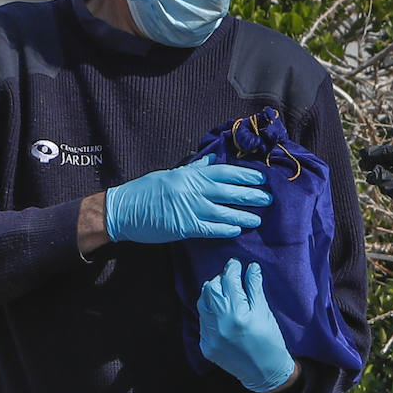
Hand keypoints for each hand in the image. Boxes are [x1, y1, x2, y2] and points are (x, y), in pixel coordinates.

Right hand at [106, 154, 270, 243]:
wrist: (123, 210)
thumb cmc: (145, 191)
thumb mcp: (171, 174)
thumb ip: (194, 170)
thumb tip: (212, 161)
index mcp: (190, 175)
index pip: (224, 172)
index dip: (245, 175)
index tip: (261, 178)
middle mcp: (192, 189)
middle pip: (229, 191)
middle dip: (250, 195)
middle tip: (269, 199)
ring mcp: (188, 208)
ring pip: (223, 211)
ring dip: (243, 215)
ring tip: (258, 219)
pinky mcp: (183, 227)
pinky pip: (210, 228)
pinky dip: (225, 229)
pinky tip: (237, 230)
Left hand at [197, 259, 295, 392]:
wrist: (264, 374)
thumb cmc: (270, 341)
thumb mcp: (264, 313)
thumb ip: (254, 289)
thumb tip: (251, 267)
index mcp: (236, 315)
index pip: (228, 281)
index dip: (232, 269)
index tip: (236, 264)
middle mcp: (219, 325)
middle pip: (210, 289)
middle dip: (220, 280)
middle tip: (231, 279)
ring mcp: (209, 336)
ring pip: (202, 303)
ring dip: (212, 294)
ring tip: (225, 294)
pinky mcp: (205, 346)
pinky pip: (202, 321)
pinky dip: (211, 312)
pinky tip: (222, 313)